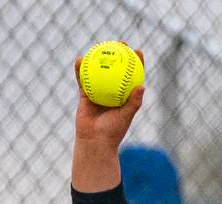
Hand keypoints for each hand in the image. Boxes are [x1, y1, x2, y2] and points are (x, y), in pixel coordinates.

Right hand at [71, 47, 144, 192]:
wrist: (94, 142)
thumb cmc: (113, 132)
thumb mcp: (126, 116)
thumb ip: (134, 102)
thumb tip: (142, 86)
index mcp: (125, 96)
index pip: (133, 76)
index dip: (136, 63)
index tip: (138, 51)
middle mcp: (113, 92)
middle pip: (117, 70)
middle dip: (118, 55)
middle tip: (120, 43)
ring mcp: (99, 92)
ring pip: (99, 72)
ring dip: (99, 58)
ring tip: (99, 46)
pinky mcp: (85, 95)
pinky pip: (82, 79)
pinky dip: (80, 70)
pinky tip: (79, 59)